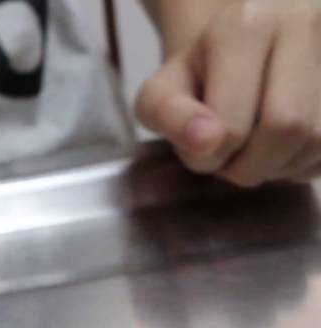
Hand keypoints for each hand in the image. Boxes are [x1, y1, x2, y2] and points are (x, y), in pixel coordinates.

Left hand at [135, 1, 320, 187]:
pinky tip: (283, 148)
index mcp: (244, 25)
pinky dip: (306, 161)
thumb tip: (206, 141)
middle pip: (288, 127)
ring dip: (281, 165)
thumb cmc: (196, 76)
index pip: (233, 124)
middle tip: (229, 160)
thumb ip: (170, 116)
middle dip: (252, 165)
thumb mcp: (161, 93)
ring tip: (255, 152)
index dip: (211, 158)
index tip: (199, 152)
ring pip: (320, 139)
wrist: (239, 50)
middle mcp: (302, 22)